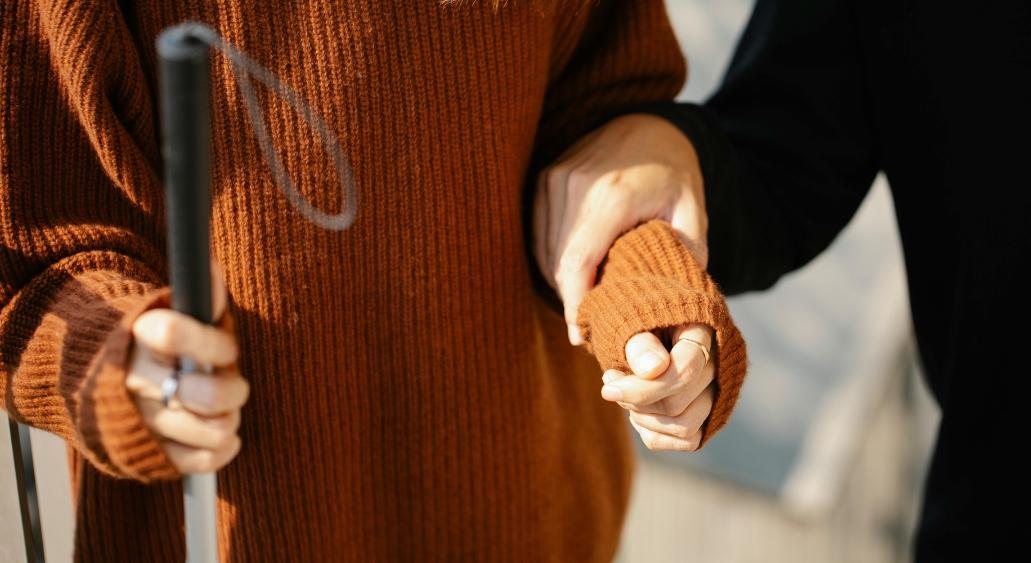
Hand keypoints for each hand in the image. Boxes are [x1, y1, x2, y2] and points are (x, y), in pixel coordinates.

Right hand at [125, 262, 247, 472]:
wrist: (108, 378)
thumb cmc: (160, 343)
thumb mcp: (176, 310)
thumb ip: (200, 295)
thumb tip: (211, 269)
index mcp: (140, 336)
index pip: (173, 333)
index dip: (212, 343)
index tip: (225, 348)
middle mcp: (136, 380)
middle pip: (205, 394)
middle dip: (233, 390)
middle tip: (234, 385)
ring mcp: (141, 419)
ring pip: (209, 429)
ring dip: (229, 420)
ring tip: (224, 410)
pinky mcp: (149, 454)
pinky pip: (199, 460)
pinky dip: (222, 449)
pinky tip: (222, 436)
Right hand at [533, 113, 706, 344]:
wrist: (648, 123)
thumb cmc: (673, 170)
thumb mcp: (692, 209)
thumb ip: (686, 251)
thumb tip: (672, 294)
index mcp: (611, 195)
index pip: (576, 263)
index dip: (574, 305)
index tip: (579, 336)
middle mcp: (574, 185)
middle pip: (557, 262)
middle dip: (570, 299)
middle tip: (589, 327)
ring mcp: (553, 179)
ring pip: (544, 250)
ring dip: (560, 281)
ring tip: (584, 304)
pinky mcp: (544, 179)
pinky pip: (539, 233)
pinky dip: (553, 259)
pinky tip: (575, 275)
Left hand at [601, 323, 714, 450]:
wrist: (640, 326)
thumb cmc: (635, 319)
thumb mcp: (631, 320)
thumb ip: (640, 342)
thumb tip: (653, 369)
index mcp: (704, 331)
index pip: (685, 371)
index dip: (642, 388)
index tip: (607, 385)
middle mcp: (718, 364)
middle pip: (678, 404)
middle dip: (635, 400)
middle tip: (611, 384)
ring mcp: (716, 392)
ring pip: (686, 428)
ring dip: (644, 419)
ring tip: (624, 397)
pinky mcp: (707, 415)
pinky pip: (688, 441)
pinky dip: (655, 434)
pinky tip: (637, 413)